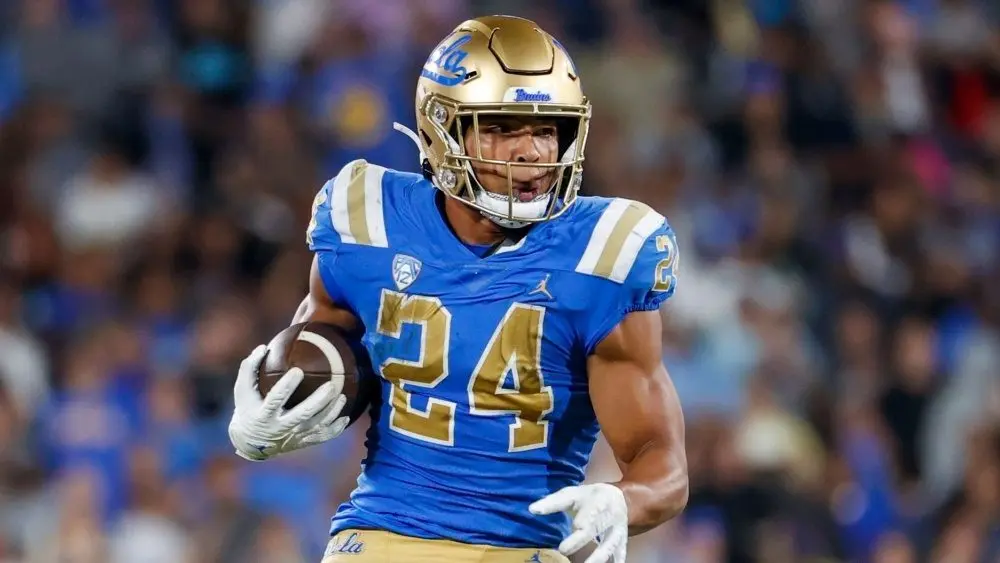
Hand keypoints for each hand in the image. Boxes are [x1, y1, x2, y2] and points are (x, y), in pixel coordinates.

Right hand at [228, 345, 349, 460]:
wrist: (250, 443)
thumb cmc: (248, 408)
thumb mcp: (242, 390)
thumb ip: (250, 368)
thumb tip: (263, 347)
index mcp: (264, 414)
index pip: (276, 400)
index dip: (286, 386)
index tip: (298, 371)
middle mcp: (280, 428)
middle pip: (302, 415)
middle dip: (318, 401)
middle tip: (332, 386)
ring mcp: (293, 436)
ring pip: (316, 426)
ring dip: (331, 412)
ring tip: (341, 396)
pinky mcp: (302, 442)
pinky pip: (321, 437)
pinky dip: (335, 429)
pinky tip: (346, 417)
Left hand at [529, 483, 628, 562]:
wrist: (617, 497)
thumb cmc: (588, 497)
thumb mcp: (572, 495)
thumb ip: (553, 503)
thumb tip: (532, 509)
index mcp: (596, 503)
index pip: (585, 519)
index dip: (576, 533)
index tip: (562, 547)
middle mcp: (609, 516)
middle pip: (594, 531)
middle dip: (581, 543)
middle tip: (565, 551)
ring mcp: (618, 530)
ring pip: (610, 544)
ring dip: (599, 558)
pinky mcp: (622, 540)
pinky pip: (620, 551)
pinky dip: (618, 560)